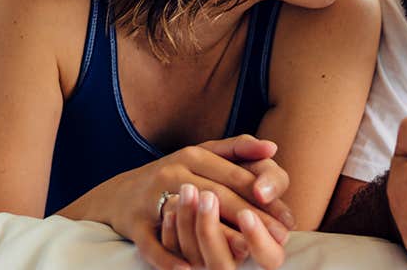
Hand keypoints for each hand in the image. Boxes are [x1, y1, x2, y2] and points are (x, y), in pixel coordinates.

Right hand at [64, 134, 295, 269]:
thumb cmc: (172, 175)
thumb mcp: (202, 154)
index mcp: (193, 156)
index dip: (265, 197)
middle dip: (252, 217)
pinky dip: (169, 258)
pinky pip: (153, 244)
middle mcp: (173, 173)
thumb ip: (237, 148)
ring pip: (190, 219)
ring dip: (218, 236)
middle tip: (280, 236)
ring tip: (246, 251)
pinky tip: (190, 269)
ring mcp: (152, 198)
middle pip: (219, 197)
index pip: (236, 177)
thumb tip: (273, 148)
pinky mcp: (134, 223)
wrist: (117, 195)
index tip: (288, 217)